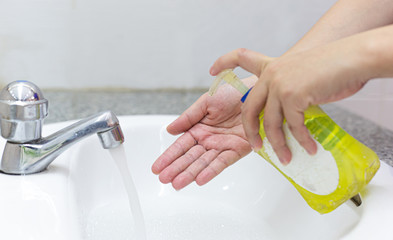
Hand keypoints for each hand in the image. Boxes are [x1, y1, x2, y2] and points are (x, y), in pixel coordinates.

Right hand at [151, 76, 255, 189]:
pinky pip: (222, 162)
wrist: (255, 92)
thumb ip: (188, 117)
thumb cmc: (232, 93)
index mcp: (199, 128)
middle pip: (189, 157)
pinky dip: (211, 171)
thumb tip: (170, 130)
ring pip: (203, 163)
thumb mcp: (206, 102)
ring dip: (190, 173)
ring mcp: (222, 146)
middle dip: (176, 168)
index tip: (156, 167)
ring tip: (177, 183)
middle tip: (164, 179)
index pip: (180, 146)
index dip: (169, 156)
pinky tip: (200, 179)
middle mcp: (209, 140)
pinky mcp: (237, 150)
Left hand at [210, 43, 370, 163]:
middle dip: (252, 132)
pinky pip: (293, 126)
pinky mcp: (292, 96)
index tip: (213, 69)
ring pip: (271, 123)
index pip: (242, 58)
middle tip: (257, 147)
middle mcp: (271, 75)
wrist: (352, 58)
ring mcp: (279, 85)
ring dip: (279, 144)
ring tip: (286, 157)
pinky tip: (309, 148)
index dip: (225, 62)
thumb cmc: (332, 67)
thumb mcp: (301, 75)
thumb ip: (287, 92)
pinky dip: (301, 141)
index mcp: (271, 67)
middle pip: (250, 109)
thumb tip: (286, 115)